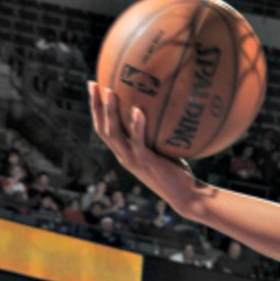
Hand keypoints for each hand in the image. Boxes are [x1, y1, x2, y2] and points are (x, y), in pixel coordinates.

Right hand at [87, 81, 196, 208]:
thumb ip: (159, 133)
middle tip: (93, 84)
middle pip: (102, 129)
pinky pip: (138, 142)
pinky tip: (138, 110)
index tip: (95, 88)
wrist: (186, 196)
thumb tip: (168, 106)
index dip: (97, 110)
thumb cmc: (178, 172)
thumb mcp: (164, 149)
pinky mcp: (146, 163)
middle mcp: (124, 156)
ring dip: (110, 112)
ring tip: (110, 91)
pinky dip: (137, 126)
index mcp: (125, 152)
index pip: (104, 129)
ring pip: (114, 134)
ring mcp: (133, 160)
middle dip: (95, 106)